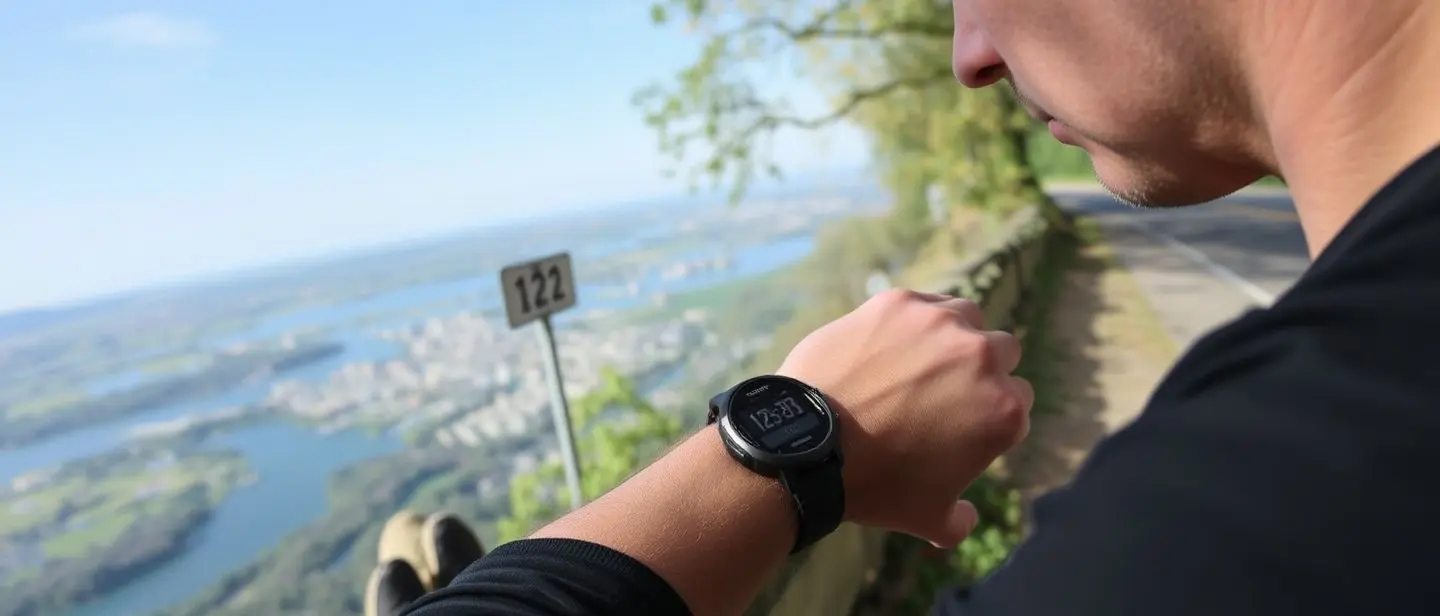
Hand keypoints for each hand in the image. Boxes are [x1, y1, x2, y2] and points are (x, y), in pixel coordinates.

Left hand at [777, 289, 1032, 548]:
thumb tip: (966, 516)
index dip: (990, 413)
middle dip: (980, 371)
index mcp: (1004, 411)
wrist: (808, 446)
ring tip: (919, 359)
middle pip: (1002, 353)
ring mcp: (941, 324)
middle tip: (942, 390)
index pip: (1018, 401)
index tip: (962, 420)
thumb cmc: (873, 486)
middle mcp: (983, 359)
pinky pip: (924, 302)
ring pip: (968, 318)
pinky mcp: (899, 302)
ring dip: (955, 335)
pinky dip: (915, 319)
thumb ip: (960, 520)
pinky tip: (890, 341)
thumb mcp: (929, 518)